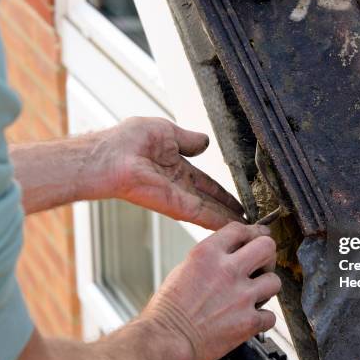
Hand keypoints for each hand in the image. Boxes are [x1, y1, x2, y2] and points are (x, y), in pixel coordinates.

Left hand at [92, 117, 243, 229]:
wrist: (109, 156)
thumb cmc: (126, 140)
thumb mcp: (166, 131)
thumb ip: (188, 139)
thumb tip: (204, 142)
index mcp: (175, 167)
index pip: (206, 184)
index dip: (223, 193)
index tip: (239, 202)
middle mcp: (178, 186)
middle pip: (211, 201)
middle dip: (230, 211)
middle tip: (250, 220)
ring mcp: (177, 198)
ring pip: (210, 211)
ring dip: (229, 219)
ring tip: (250, 228)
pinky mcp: (175, 206)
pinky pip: (202, 214)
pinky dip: (218, 221)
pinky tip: (235, 226)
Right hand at [140, 222, 280, 359]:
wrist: (165, 340)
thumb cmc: (168, 310)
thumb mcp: (184, 269)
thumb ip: (211, 257)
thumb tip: (230, 253)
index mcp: (208, 253)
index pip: (240, 229)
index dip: (248, 235)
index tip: (251, 241)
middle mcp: (227, 270)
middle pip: (267, 246)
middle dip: (266, 256)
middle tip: (260, 266)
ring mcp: (241, 296)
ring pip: (275, 281)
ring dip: (266, 288)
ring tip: (255, 295)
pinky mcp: (248, 321)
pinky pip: (271, 315)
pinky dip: (262, 319)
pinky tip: (250, 318)